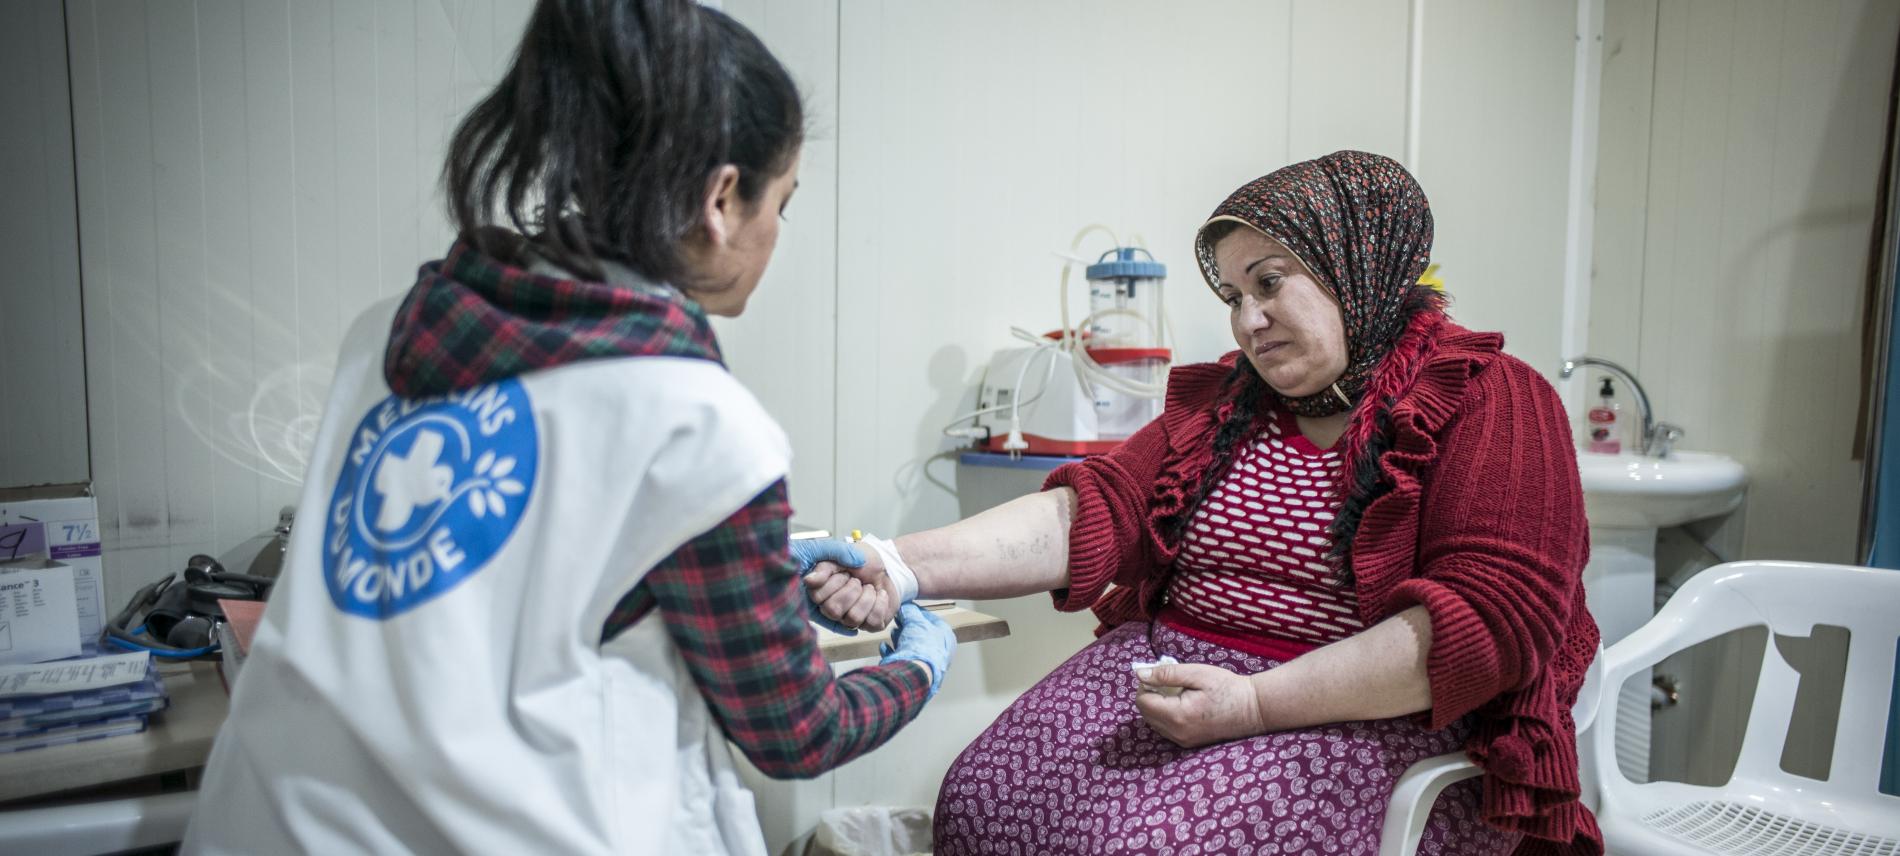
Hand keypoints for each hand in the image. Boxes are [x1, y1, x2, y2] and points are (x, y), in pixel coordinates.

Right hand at [802, 543, 899, 631]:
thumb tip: (809, 580)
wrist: (889, 564)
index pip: (817, 597)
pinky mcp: (870, 625)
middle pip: (833, 611)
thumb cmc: (862, 560)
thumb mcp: (841, 556)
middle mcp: (832, 610)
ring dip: (867, 597)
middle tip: (858, 580)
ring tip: (869, 587)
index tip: (844, 572)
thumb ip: (824, 567)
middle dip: (852, 589)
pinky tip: (880, 594)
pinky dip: (881, 603)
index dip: (833, 583)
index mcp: (821, 593)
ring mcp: (850, 619)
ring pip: (853, 619)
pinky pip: (872, 623)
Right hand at [879, 602, 955, 698]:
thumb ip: (911, 612)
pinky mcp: (912, 671)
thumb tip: (906, 607)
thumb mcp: (916, 621)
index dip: (918, 612)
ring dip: (900, 637)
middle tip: (898, 619)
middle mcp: (938, 651)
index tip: (907, 608)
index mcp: (946, 638)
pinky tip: (885, 646)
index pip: (933, 620)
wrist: (913, 672)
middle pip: (920, 634)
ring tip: (893, 631)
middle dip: (907, 626)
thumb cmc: (922, 647)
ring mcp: (925, 662)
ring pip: (910, 646)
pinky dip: (892, 651)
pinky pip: (900, 658)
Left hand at [1133, 662, 1267, 747]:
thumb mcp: (1196, 673)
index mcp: (1177, 716)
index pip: (1143, 703)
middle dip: (1151, 695)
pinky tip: (1182, 704)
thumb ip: (1166, 674)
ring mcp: (1183, 741)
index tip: (1161, 675)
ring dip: (1157, 706)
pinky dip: (1166, 715)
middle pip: (1145, 714)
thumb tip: (1140, 674)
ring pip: (1154, 723)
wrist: (1253, 708)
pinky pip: (1165, 730)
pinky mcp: (1188, 743)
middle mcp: (1177, 733)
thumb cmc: (1227, 688)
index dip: (1146, 685)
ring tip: (1177, 692)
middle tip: (1169, 681)